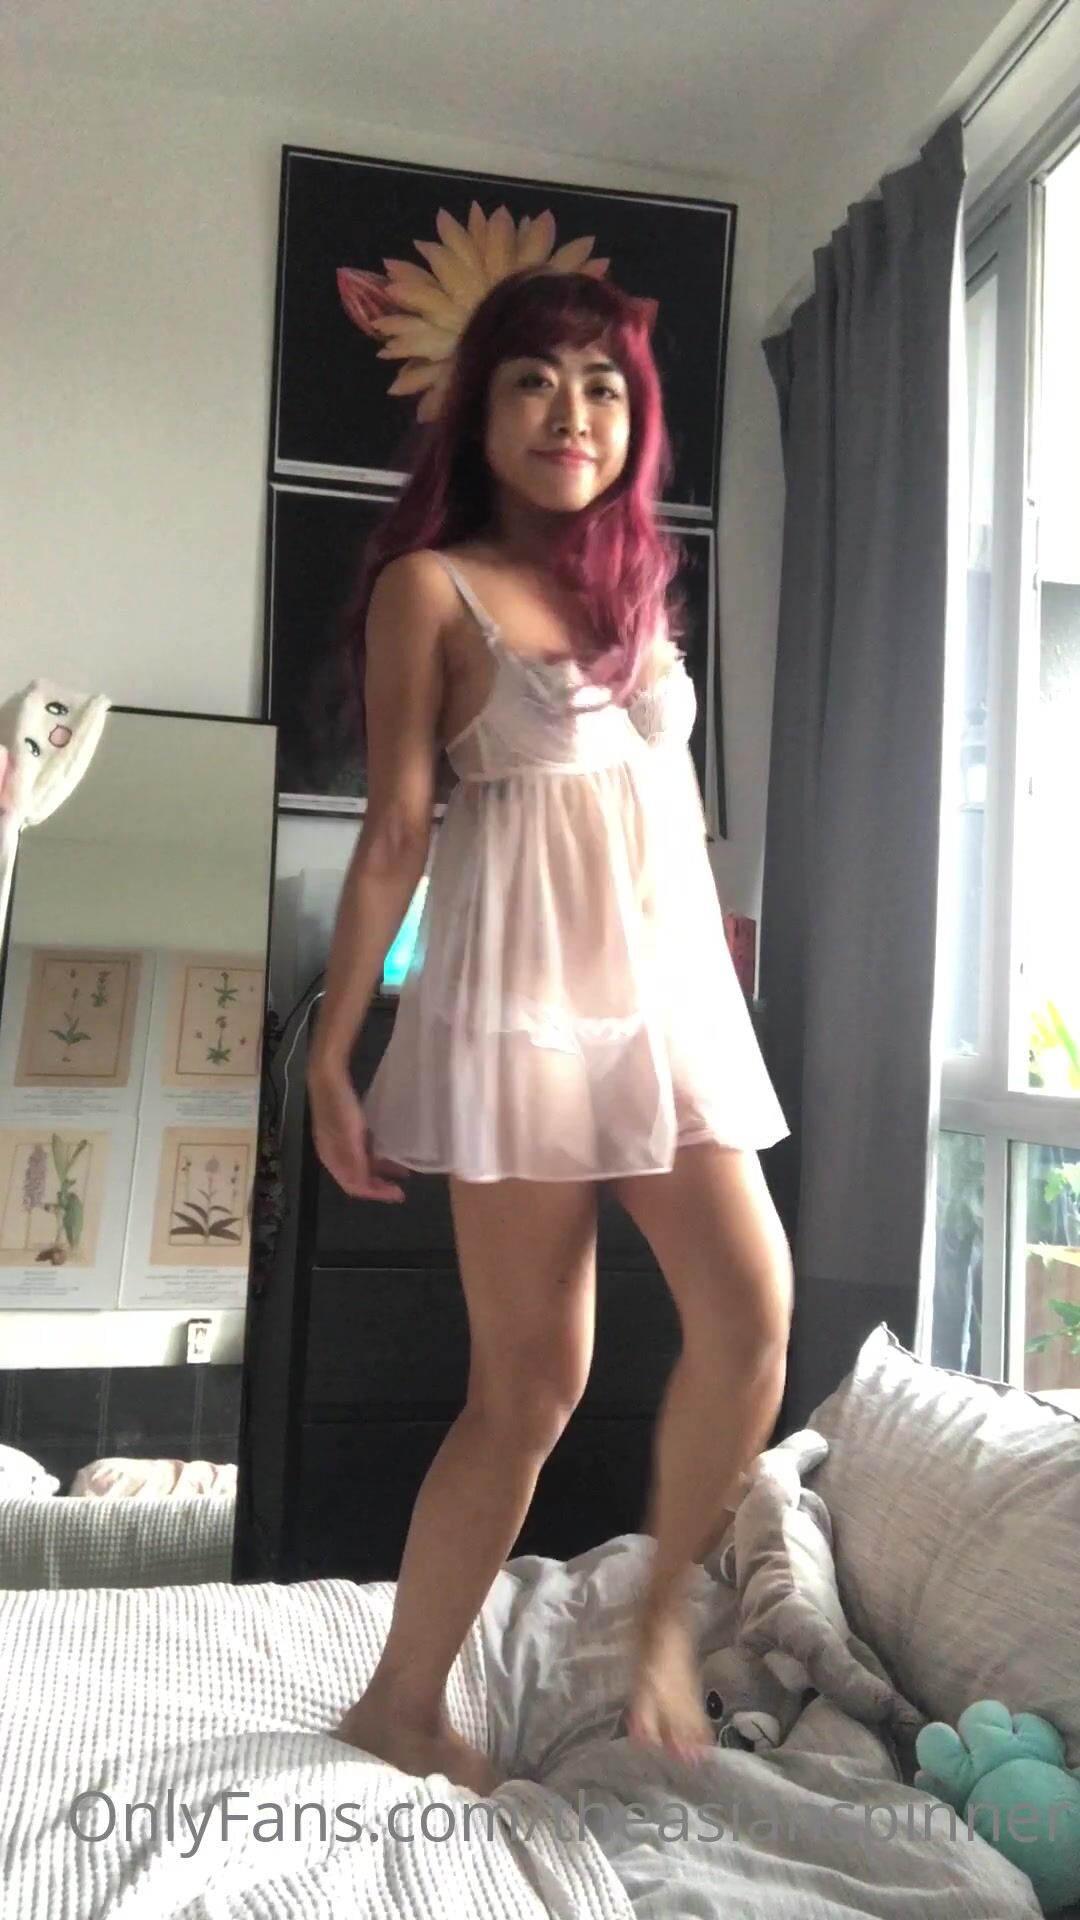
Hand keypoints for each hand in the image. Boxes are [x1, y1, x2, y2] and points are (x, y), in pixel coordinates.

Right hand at [308, 1063, 408, 1202]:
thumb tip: (363, 1185)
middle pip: (357, 1179)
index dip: (376, 1193)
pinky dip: (376, 1158)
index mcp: (333, 1159)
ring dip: (380, 1171)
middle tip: (401, 1188)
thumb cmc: (339, 1106)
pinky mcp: (346, 1132)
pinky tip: (388, 1152)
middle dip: (379, 1186)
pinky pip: (362, 1153)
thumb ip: (355, 1160)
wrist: (328, 1077)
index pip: (354, 1186)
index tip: (397, 1194)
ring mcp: (340, 1144)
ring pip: (361, 1166)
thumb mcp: (349, 1134)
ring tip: (401, 1171)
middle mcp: (335, 1155)